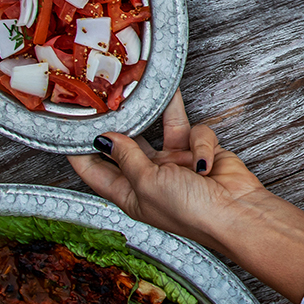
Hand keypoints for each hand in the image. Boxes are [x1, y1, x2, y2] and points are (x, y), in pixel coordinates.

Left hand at [68, 92, 264, 258]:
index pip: (94, 170)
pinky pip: (195, 134)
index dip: (79, 151)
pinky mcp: (198, 152)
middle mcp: (150, 178)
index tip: (66, 126)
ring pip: (162, 127)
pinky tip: (205, 162)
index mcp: (129, 194)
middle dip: (120, 122)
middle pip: (126, 144)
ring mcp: (174, 163)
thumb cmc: (191, 211)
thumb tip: (104, 138)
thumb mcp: (147, 183)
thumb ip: (125, 157)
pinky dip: (201, 146)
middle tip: (110, 96)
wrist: (237, 214)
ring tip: (152, 89)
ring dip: (162, 112)